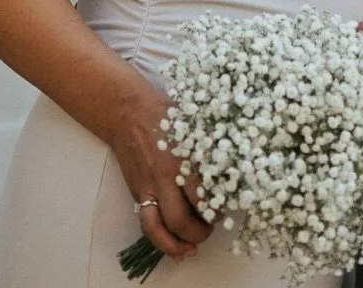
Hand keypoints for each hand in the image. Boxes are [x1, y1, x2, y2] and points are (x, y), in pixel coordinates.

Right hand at [104, 79, 211, 260]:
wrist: (128, 112)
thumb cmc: (164, 113)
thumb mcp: (193, 123)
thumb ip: (208, 144)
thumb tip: (234, 159)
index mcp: (183, 157)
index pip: (204, 195)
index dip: (218, 208)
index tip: (227, 207)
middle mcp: (165, 177)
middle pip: (182, 219)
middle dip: (200, 231)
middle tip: (211, 227)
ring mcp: (148, 187)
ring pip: (162, 229)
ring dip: (179, 243)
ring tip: (193, 247)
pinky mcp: (137, 192)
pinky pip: (147, 224)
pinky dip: (161, 241)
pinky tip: (175, 249)